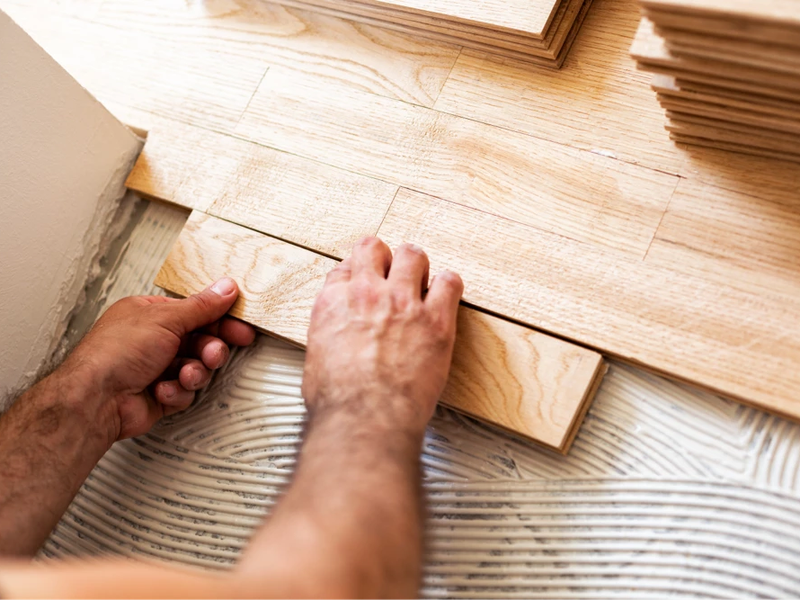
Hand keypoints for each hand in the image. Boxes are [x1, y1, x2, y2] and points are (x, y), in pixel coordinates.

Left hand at [63, 278, 255, 441]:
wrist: (96, 400)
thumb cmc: (113, 355)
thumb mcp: (165, 319)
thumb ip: (201, 306)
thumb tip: (224, 288)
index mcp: (150, 314)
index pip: (195, 312)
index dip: (220, 319)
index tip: (240, 328)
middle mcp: (153, 339)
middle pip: (200, 341)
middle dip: (209, 350)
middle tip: (213, 353)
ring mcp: (156, 368)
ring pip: (197, 368)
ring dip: (194, 372)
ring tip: (185, 374)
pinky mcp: (160, 394)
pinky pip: (185, 391)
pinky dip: (177, 391)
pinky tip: (162, 389)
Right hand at [302, 238, 463, 434]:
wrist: (364, 418)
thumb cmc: (339, 401)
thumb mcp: (316, 358)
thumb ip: (329, 334)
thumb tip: (338, 339)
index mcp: (334, 302)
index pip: (347, 267)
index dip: (359, 272)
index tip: (367, 281)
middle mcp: (367, 294)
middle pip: (376, 249)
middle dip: (385, 259)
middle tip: (393, 274)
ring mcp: (402, 303)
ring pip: (413, 256)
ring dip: (417, 267)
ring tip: (421, 282)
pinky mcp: (435, 320)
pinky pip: (449, 282)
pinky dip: (448, 286)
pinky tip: (445, 296)